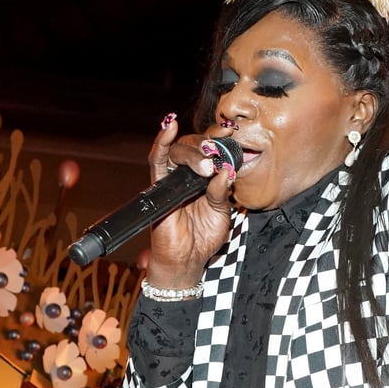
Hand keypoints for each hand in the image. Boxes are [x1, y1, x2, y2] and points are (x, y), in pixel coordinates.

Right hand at [145, 114, 233, 286]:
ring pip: (178, 151)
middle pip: (193, 146)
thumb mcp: (221, 212)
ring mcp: (171, 179)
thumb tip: (225, 170)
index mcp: (203, 178)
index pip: (209, 150)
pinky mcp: (158, 187)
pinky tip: (169, 126)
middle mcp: (186, 175)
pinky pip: (157, 161)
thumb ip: (221, 191)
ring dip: (192, 152)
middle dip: (206, 145)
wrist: (187, 260)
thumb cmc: (203, 237)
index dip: (218, 138)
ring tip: (206, 162)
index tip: (231, 130)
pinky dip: (162, 142)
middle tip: (216, 153)